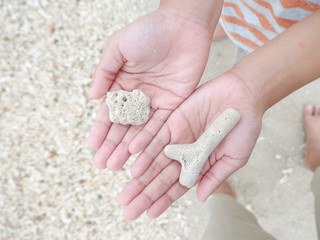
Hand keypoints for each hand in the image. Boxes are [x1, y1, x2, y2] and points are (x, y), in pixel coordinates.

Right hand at [88, 9, 212, 169]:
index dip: (101, 130)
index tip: (93, 147)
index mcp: (123, 83)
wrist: (183, 25)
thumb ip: (105, 72)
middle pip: (124, 126)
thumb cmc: (149, 31)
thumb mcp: (119, 47)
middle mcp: (139, 96)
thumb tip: (92, 98)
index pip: (110, 112)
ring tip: (117, 165)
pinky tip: (137, 151)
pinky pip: (161, 124)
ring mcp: (157, 101)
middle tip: (103, 165)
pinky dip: (150, 138)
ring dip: (129, 148)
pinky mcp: (175, 103)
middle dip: (113, 145)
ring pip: (141, 130)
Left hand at [118, 72, 263, 219]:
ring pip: (153, 159)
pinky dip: (144, 147)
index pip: (177, 186)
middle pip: (160, 176)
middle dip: (144, 193)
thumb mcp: (234, 158)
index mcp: (199, 164)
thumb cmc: (244, 127)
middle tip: (128, 209)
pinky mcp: (172, 119)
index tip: (149, 213)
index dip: (163, 199)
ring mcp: (177, 137)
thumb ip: (215, 176)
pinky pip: (155, 135)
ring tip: (126, 192)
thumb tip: (201, 198)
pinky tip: (133, 161)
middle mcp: (184, 153)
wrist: (244, 95)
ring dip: (140, 175)